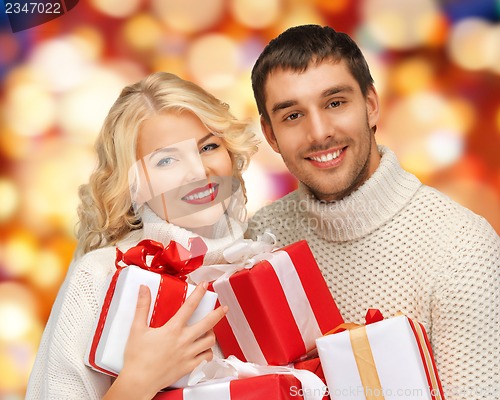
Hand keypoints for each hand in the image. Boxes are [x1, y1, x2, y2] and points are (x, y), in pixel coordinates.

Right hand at [104, 282, 226, 399]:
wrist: (138, 382)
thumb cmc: (137, 359)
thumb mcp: (137, 329)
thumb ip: (142, 307)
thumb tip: (144, 290)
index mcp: (173, 330)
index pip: (190, 306)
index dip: (199, 294)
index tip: (204, 286)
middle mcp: (184, 341)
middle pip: (208, 323)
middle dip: (218, 314)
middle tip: (223, 308)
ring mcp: (188, 355)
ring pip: (210, 341)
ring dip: (212, 333)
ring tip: (210, 329)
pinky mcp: (189, 367)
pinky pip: (205, 358)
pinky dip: (208, 352)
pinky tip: (205, 349)